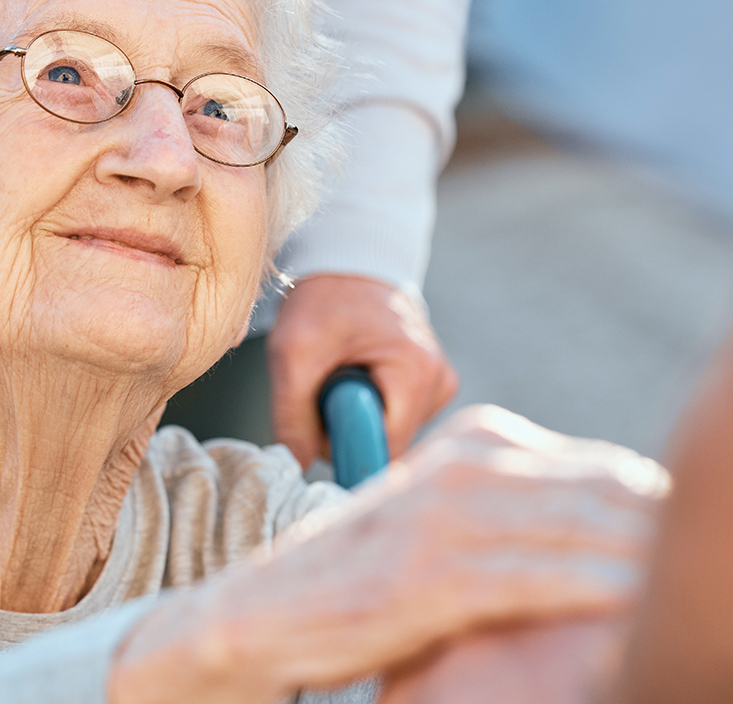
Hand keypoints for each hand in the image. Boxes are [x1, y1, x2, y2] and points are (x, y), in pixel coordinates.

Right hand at [108, 405, 667, 703]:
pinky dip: (595, 599)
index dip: (668, 509)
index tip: (724, 545)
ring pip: (583, 534)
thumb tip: (620, 535)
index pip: (604, 470)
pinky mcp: (430, 572)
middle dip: (677, 533)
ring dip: (652, 566)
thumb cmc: (371, 581)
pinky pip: (536, 582)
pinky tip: (640, 619)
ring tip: (715, 595)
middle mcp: (469, 463)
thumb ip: (523, 519)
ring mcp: (449, 514)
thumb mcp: (450, 530)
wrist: (261, 614)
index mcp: (480, 443)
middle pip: (607, 493)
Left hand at [268, 273, 459, 465]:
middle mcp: (440, 380)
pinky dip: (371, 406)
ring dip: (358, 417)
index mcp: (417, 371)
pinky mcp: (433, 384)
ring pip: (392, 433)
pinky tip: (359, 377)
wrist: (348, 264)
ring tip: (340, 376)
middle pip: (390, 443)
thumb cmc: (324, 300)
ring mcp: (440, 382)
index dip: (347, 446)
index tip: (320, 428)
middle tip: (324, 390)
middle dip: (350, 428)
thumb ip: (292, 416)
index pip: (386, 449)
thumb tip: (295, 468)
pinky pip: (398, 419)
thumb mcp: (294, 353)